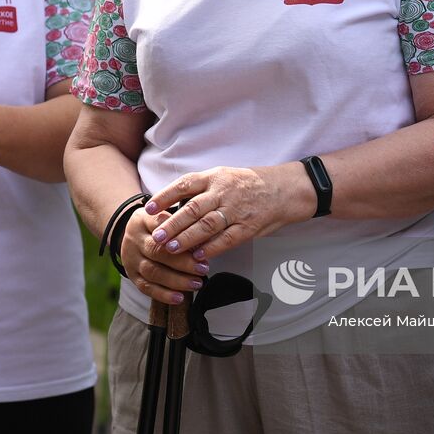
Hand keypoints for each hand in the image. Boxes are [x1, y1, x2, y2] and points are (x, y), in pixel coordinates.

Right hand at [122, 207, 208, 305]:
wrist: (130, 233)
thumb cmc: (156, 224)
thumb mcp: (164, 214)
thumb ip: (180, 224)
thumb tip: (203, 239)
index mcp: (143, 220)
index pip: (160, 226)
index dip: (179, 236)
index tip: (199, 246)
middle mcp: (134, 239)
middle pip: (157, 252)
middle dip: (182, 262)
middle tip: (203, 268)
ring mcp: (131, 259)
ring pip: (152, 272)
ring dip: (176, 280)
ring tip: (196, 283)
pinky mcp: (132, 275)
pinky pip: (146, 288)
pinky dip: (163, 294)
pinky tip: (179, 297)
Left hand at [143, 164, 314, 261]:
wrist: (284, 189)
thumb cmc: (248, 185)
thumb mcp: (223, 177)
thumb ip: (201, 190)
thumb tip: (171, 205)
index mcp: (215, 177)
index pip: (185, 185)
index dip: (165, 197)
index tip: (149, 208)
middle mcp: (224, 191)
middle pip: (192, 208)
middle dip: (172, 223)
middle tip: (155, 236)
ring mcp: (236, 209)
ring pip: (207, 225)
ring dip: (187, 238)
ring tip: (170, 248)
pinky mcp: (248, 226)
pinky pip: (227, 239)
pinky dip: (211, 248)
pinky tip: (197, 256)